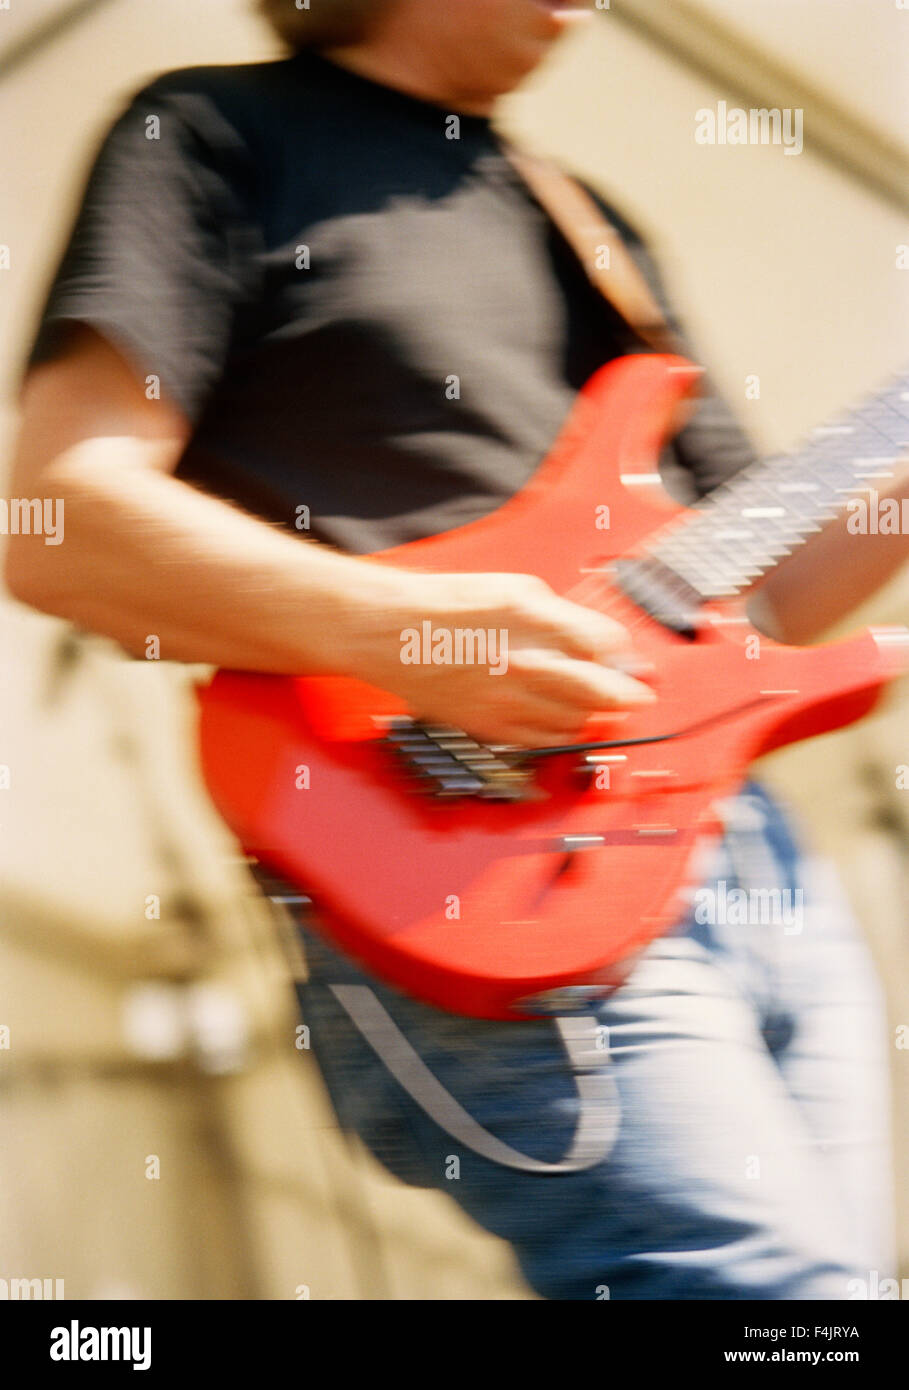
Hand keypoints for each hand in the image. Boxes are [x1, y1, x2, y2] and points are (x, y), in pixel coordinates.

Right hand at [332, 568, 654, 747]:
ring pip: (575, 720)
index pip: (607, 645)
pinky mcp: (489, 726)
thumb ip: (563, 616)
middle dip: (627, 694)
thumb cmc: (447, 605)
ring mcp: (507, 701)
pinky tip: (564, 721)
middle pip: (601, 692)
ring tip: (599, 705)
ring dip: (595, 714)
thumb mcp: (516, 589)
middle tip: (639, 695)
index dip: (627, 655)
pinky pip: (542, 740)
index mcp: (535, 621)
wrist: (390, 633)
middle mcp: (525, 664)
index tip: (634, 661)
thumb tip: (600, 642)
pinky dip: (562, 733)